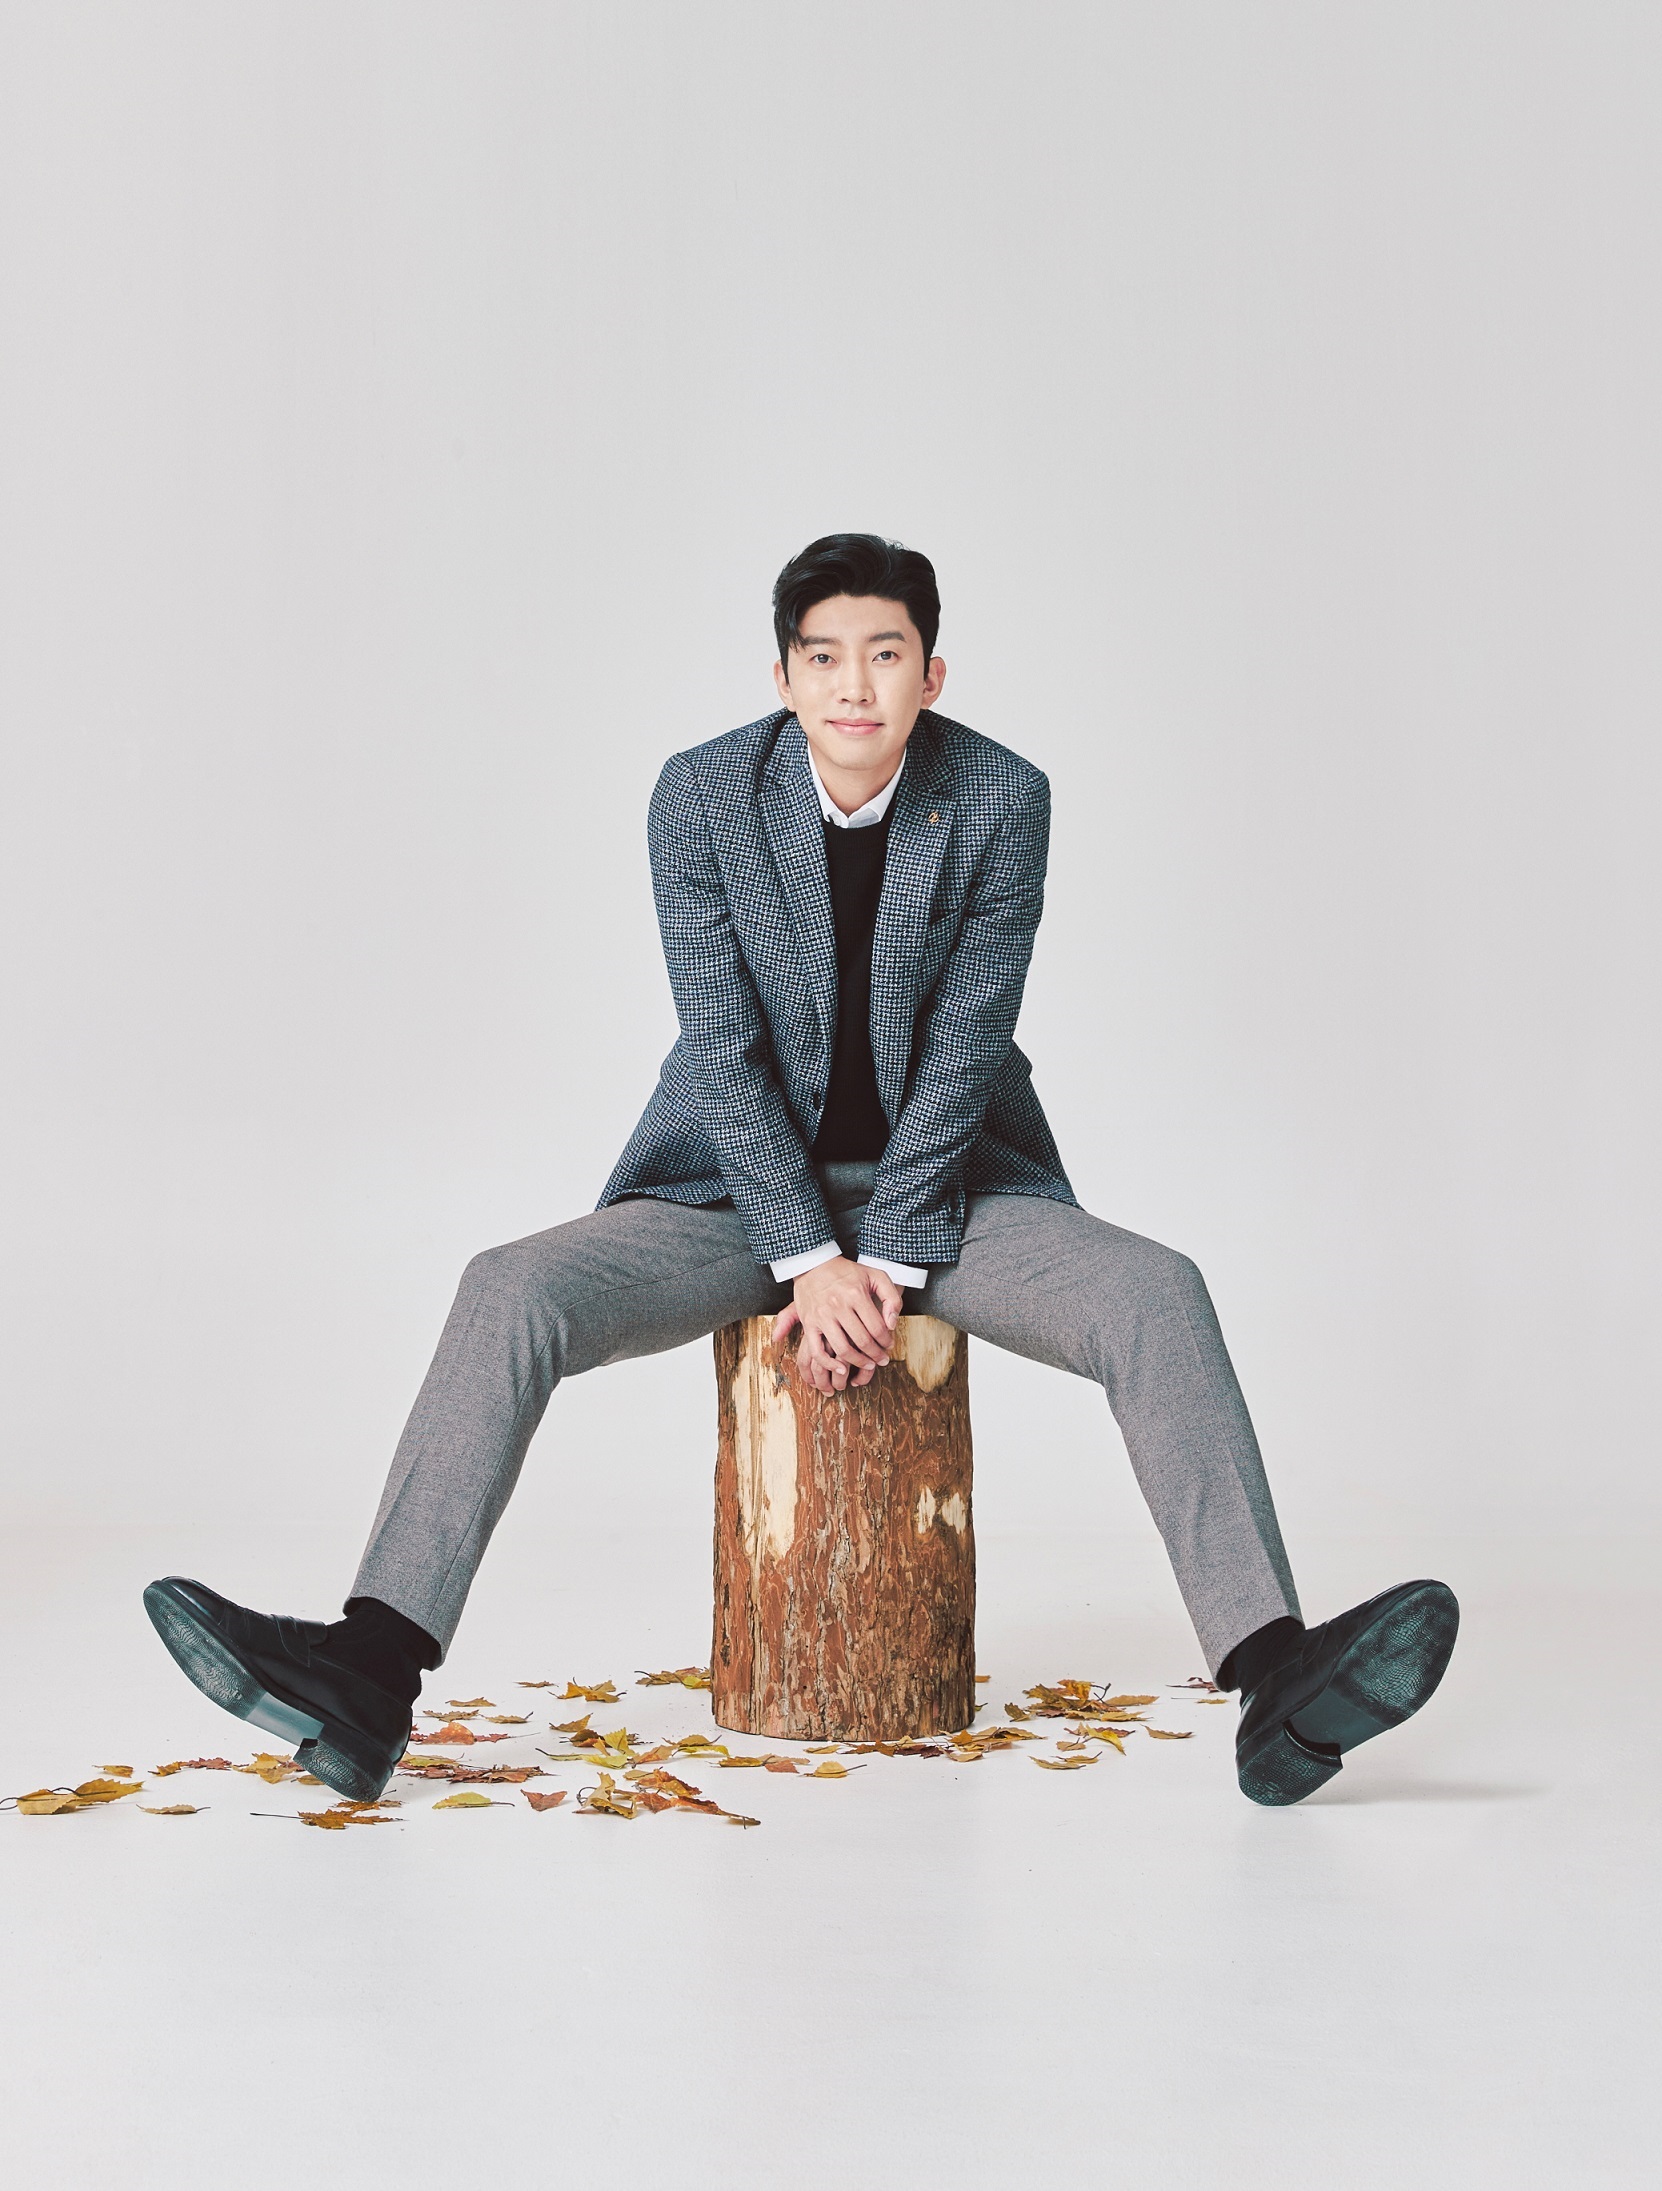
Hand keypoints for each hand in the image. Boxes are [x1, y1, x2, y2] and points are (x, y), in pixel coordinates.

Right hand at [772, 1257, 902, 1392]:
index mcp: (856, 1294)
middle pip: (862, 1341)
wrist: (815, 1264)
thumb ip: (891, 1297)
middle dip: (876, 1355)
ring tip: (868, 1365)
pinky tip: (841, 1369)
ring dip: (858, 1362)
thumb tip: (892, 1324)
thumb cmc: (847, 1272)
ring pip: (843, 1349)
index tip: (889, 1345)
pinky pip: (817, 1351)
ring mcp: (822, 1316)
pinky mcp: (809, 1323)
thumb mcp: (876, 1275)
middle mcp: (838, 1306)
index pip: (877, 1328)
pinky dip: (829, 1364)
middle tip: (882, 1359)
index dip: (886, 1341)